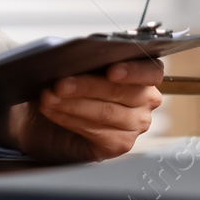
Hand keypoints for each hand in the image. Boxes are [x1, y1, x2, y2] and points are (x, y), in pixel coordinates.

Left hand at [0, 58, 163, 161]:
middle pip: (121, 91)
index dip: (132, 71)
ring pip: (106, 112)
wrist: (50, 117)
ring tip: (48, 97)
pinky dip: (69, 119)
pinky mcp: (120, 144)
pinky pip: (96, 131)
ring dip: (72, 104)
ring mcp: (136, 124)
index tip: (111, 70)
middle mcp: (146, 99)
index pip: (150, 71)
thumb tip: (74, 55)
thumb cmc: (70, 86)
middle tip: (59, 84)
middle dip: (86, 86)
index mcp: (143, 73)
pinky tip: (53, 112)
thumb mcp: (78, 67)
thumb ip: (86, 60)